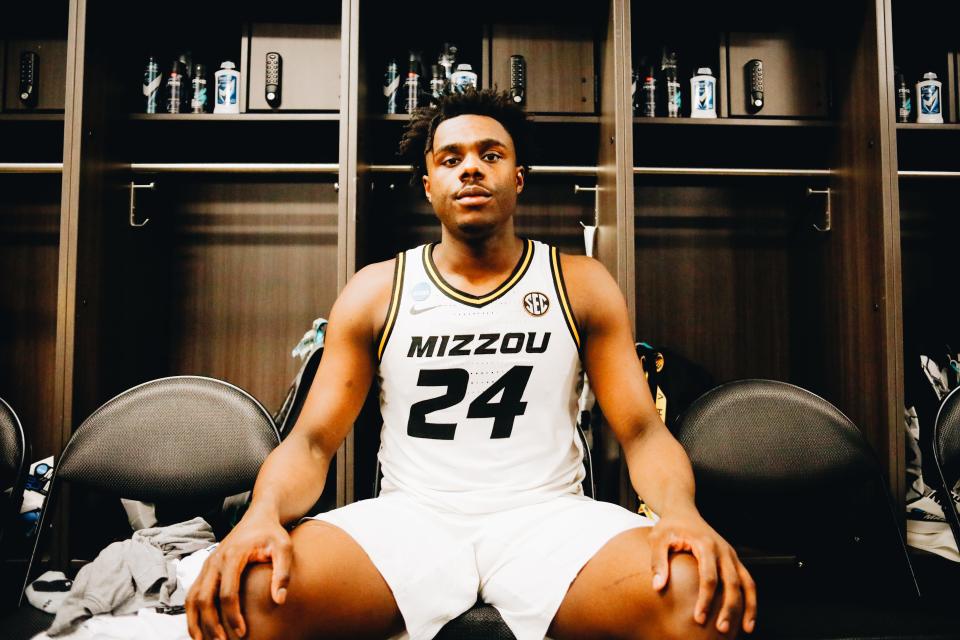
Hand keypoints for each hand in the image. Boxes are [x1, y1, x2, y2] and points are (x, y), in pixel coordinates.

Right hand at [185, 515, 291, 639]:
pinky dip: (192, 614)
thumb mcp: (284, 548)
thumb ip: (283, 573)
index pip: (227, 593)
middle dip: (210, 624)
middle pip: (204, 599)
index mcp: (232, 556)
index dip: (232, 616)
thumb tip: (279, 600)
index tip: (242, 633)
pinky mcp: (205, 569)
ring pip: (192, 598)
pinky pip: (192, 594)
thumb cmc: (272, 534)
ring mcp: (207, 565)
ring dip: (195, 623)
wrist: (258, 517)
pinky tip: (199, 629)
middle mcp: (214, 561)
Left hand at [648, 511, 756, 634]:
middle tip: (721, 629)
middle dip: (728, 607)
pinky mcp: (733, 559)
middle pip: (731, 583)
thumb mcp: (657, 539)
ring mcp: (731, 555)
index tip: (698, 618)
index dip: (706, 599)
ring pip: (746, 583)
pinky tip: (747, 618)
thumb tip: (658, 586)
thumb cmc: (669, 526)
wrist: (682, 510)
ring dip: (747, 607)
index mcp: (706, 544)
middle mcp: (723, 550)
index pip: (709, 577)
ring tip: (745, 629)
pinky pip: (748, 581)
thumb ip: (657, 561)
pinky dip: (751, 599)